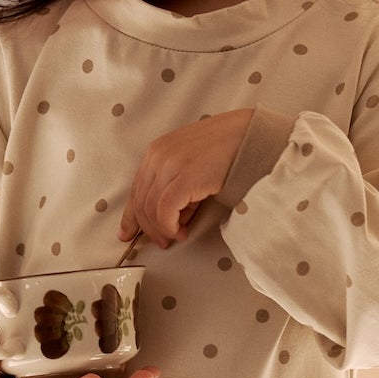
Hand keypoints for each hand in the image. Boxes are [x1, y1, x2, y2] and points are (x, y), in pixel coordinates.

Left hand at [120, 109, 250, 248]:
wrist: (250, 136)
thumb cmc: (227, 150)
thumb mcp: (193, 165)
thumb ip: (178, 187)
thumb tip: (174, 217)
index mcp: (157, 151)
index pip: (136, 189)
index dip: (131, 216)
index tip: (128, 233)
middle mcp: (158, 156)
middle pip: (141, 202)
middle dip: (148, 228)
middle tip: (163, 242)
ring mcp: (169, 165)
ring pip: (151, 209)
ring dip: (162, 229)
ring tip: (178, 235)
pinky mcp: (184, 178)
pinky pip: (165, 211)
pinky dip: (170, 226)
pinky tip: (181, 231)